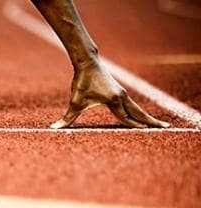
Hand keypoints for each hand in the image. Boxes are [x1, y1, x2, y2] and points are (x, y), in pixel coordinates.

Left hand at [51, 60, 169, 128]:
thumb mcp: (74, 102)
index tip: (146, 132)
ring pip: (137, 108)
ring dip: (147, 116)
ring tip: (159, 123)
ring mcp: (122, 94)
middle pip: (139, 112)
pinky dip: (139, 111)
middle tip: (165, 127)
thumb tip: (54, 128)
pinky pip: (132, 105)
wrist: (88, 64)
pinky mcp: (120, 92)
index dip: (134, 126)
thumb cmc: (81, 83)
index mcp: (113, 100)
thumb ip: (67, 118)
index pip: (125, 117)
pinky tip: (142, 116)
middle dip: (151, 121)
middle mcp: (121, 97)